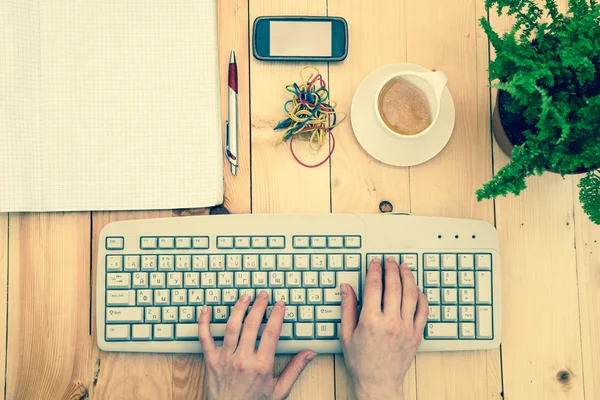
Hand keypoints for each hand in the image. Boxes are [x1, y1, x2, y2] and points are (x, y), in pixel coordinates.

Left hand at [198, 291, 316, 399]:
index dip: (277, 315)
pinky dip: (204, 322)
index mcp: (262, 365)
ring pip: (231, 327)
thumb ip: (295, 369)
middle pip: (252, 324)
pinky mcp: (211, 361)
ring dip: (238, 308)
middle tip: (263, 295)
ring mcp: (225, 359)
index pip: (271, 332)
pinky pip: (205, 338)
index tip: (280, 304)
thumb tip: (310, 353)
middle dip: (259, 306)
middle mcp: (243, 359)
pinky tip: (206, 309)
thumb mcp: (280, 391)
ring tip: (245, 297)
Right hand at [339, 259, 428, 399]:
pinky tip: (416, 289)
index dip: (374, 270)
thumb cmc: (361, 361)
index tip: (374, 263)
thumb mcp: (346, 334)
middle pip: (393, 286)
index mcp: (370, 320)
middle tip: (390, 261)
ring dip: (408, 277)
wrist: (379, 383)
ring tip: (404, 268)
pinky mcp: (416, 334)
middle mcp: (390, 322)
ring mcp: (406, 327)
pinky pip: (423, 310)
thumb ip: (347, 308)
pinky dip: (421, 296)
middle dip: (391, 269)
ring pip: (410, 294)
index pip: (374, 286)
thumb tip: (346, 288)